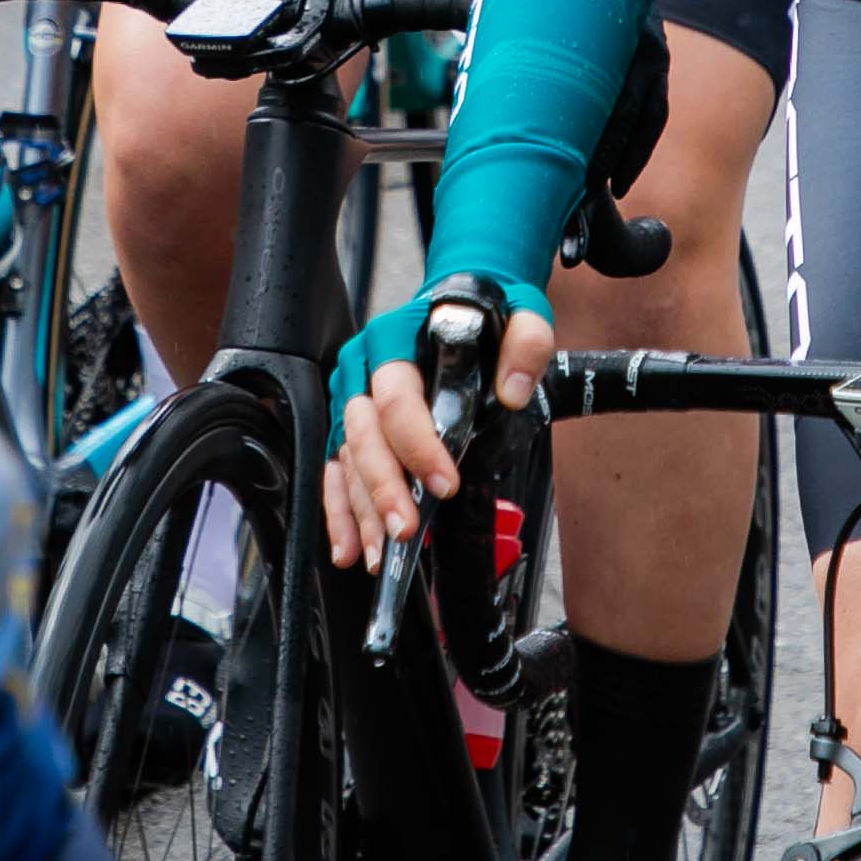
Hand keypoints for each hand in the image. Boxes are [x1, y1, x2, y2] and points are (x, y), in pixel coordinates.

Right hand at [322, 279, 554, 570]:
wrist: (458, 305)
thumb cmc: (483, 314)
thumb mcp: (519, 315)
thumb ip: (524, 344)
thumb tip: (514, 389)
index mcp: (394, 340)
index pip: (397, 398)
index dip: (418, 444)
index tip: (445, 483)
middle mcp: (363, 370)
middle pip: (364, 435)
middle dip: (383, 489)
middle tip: (406, 531)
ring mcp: (352, 400)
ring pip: (348, 461)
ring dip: (362, 511)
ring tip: (383, 556)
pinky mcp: (349, 427)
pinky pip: (337, 472)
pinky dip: (341, 512)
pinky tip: (351, 547)